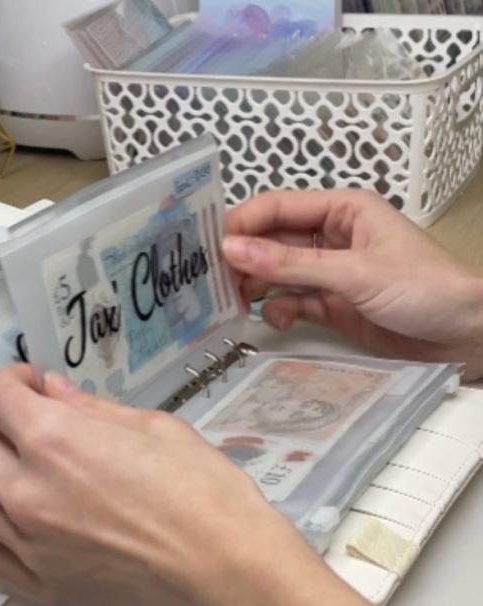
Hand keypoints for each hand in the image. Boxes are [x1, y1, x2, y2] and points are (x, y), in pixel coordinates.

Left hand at [0, 365, 367, 605]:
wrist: (229, 570)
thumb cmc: (203, 495)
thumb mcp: (153, 427)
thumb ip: (89, 407)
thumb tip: (51, 389)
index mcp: (55, 441)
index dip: (11, 382)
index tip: (29, 387)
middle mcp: (29, 491)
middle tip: (29, 428)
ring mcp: (30, 543)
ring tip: (28, 475)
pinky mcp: (42, 584)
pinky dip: (5, 532)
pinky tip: (39, 523)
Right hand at [223, 189, 482, 379]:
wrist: (468, 337)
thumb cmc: (426, 289)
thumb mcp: (354, 273)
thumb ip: (290, 264)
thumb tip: (232, 250)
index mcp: (342, 210)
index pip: (278, 207)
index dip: (242, 223)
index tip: (209, 246)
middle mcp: (332, 237)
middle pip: (271, 241)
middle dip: (243, 259)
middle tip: (212, 281)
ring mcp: (330, 273)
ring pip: (277, 273)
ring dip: (256, 286)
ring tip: (234, 303)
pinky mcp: (332, 306)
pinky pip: (291, 302)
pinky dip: (278, 310)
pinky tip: (276, 320)